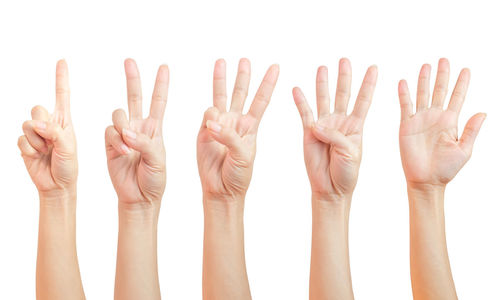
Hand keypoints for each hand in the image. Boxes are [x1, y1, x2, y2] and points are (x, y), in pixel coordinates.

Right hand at [18, 60, 76, 196]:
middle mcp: (49, 124)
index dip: (61, 78)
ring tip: (47, 152)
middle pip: (38, 109)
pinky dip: (29, 150)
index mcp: (64, 121)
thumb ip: (54, 132)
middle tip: (52, 142)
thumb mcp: (68, 147)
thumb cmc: (68, 166)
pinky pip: (20, 140)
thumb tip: (36, 123)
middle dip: (43, 126)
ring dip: (37, 141)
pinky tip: (37, 157)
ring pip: (27, 124)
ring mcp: (36, 134)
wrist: (57, 185)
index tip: (62, 61)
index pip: (62, 95)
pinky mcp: (25, 143)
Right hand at [105, 59, 168, 209]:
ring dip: (123, 126)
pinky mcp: (109, 143)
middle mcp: (138, 127)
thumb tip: (127, 131)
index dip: (161, 84)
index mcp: (155, 129)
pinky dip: (115, 139)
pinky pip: (108, 131)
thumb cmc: (155, 180)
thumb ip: (145, 143)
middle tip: (130, 61)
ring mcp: (123, 135)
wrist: (139, 197)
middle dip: (133, 79)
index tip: (164, 67)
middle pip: (135, 97)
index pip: (158, 101)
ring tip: (129, 146)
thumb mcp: (158, 160)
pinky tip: (121, 152)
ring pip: (118, 114)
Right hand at [197, 58, 278, 200]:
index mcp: (251, 127)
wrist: (221, 189)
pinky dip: (209, 115)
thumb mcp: (243, 156)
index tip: (276, 67)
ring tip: (221, 62)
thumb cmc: (239, 176)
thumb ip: (229, 137)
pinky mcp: (203, 131)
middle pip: (241, 93)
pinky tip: (211, 126)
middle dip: (243, 76)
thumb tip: (212, 122)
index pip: (261, 100)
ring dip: (221, 80)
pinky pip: (206, 114)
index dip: (268, 83)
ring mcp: (219, 125)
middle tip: (245, 60)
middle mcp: (236, 122)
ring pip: (221, 96)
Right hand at [292, 59, 377, 199]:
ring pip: (324, 99)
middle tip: (345, 60)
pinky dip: (301, 101)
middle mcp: (340, 122)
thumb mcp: (350, 152)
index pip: (363, 100)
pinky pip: (304, 113)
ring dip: (323, 84)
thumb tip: (317, 124)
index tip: (374, 68)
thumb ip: (336, 135)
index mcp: (355, 126)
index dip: (368, 84)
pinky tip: (297, 89)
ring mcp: (324, 126)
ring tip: (323, 68)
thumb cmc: (346, 172)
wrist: (330, 188)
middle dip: (345, 77)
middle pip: (343, 94)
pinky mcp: (308, 132)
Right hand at [398, 58, 485, 188]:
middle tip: (444, 59)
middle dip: (442, 75)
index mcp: (451, 121)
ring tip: (426, 66)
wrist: (426, 180)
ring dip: (424, 80)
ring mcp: (420, 120)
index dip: (462, 83)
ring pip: (422, 94)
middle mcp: (435, 117)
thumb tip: (483, 112)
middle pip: (439, 90)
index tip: (466, 69)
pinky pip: (405, 106)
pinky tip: (403, 82)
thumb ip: (472, 130)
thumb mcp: (464, 150)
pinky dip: (404, 94)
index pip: (457, 97)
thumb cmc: (446, 169)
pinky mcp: (406, 125)